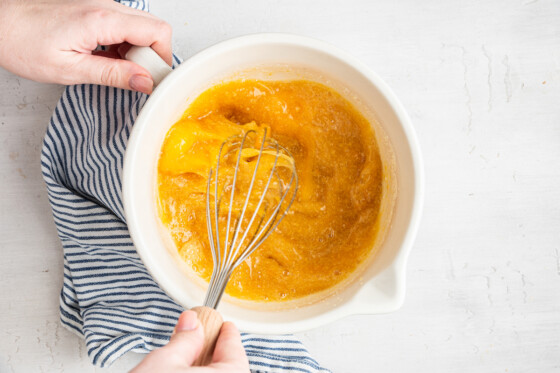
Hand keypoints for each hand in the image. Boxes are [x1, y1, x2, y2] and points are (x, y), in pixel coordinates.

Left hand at [0, 0, 171, 93]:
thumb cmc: (22, 42)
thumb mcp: (70, 69)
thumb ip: (113, 75)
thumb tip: (145, 82)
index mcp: (102, 20)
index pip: (157, 32)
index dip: (163, 58)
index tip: (154, 79)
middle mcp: (105, 6)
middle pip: (153, 27)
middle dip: (152, 56)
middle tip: (134, 76)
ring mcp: (100, 5)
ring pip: (140, 26)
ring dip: (137, 51)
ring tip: (115, 68)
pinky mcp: (94, 9)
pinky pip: (124, 25)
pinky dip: (124, 45)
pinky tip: (106, 58)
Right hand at [131, 311, 249, 371]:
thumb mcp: (163, 363)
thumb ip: (183, 340)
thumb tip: (190, 322)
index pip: (236, 352)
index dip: (229, 335)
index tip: (227, 325)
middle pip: (230, 368)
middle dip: (217, 353)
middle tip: (206, 338)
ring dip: (207, 368)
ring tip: (189, 359)